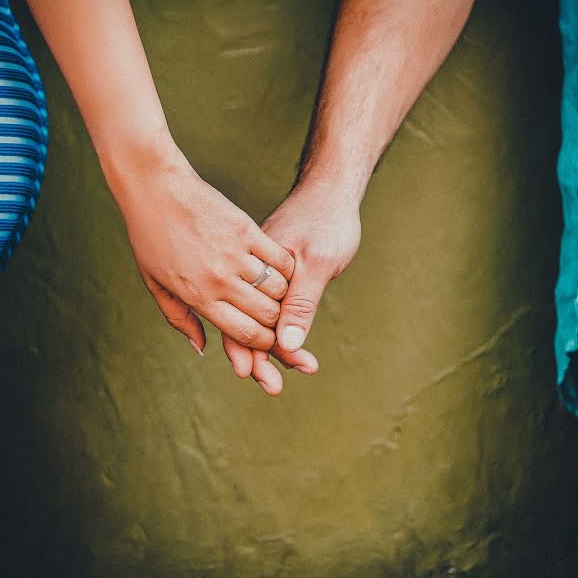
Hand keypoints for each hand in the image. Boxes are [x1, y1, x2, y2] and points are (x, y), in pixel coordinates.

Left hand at [112, 139, 294, 353]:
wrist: (154, 188)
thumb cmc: (150, 236)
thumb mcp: (156, 283)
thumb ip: (180, 318)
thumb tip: (201, 347)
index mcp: (197, 297)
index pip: (244, 332)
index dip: (262, 341)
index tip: (267, 338)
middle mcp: (218, 280)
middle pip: (266, 314)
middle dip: (275, 321)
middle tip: (276, 315)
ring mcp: (234, 255)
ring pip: (277, 288)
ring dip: (282, 294)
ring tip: (277, 292)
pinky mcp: (245, 230)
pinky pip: (279, 259)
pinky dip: (286, 268)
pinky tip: (282, 268)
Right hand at [221, 178, 361, 393]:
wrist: (333, 189)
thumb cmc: (328, 221)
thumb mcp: (319, 263)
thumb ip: (302, 303)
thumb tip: (287, 344)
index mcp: (258, 272)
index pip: (244, 320)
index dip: (249, 351)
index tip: (257, 377)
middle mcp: (257, 275)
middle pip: (248, 324)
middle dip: (260, 358)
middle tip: (273, 388)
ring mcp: (267, 274)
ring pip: (263, 319)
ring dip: (275, 348)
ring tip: (295, 370)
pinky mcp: (279, 274)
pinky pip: (275, 308)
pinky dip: (284, 329)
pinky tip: (293, 347)